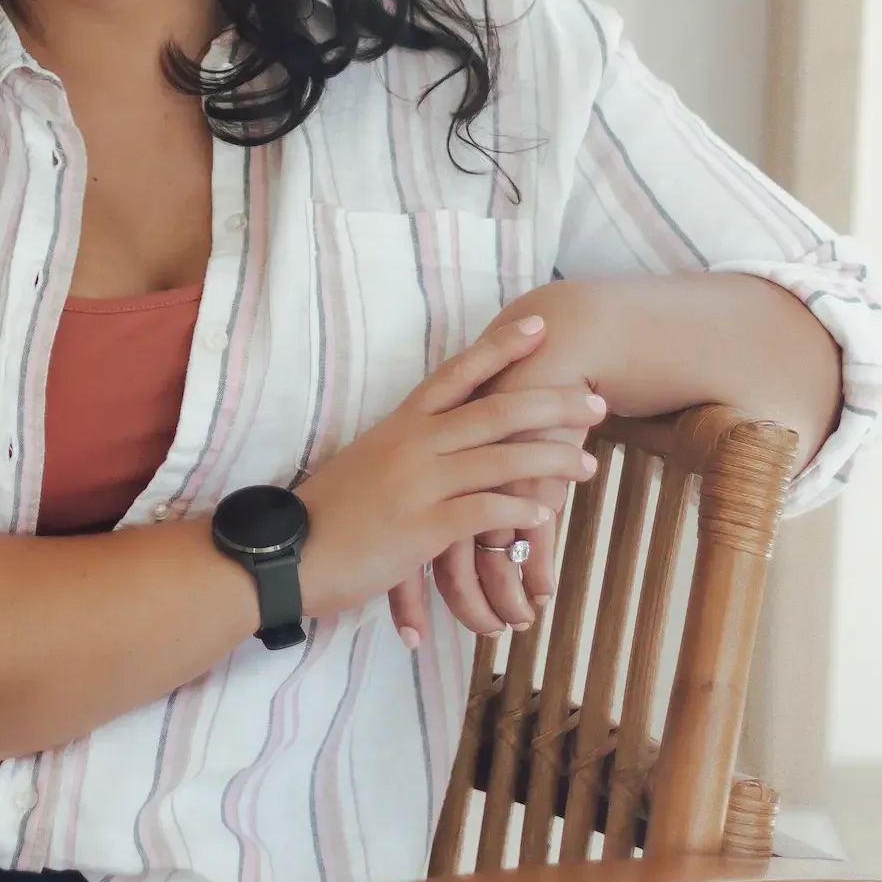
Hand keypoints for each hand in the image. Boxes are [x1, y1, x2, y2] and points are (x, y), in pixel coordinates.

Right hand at [294, 313, 602, 636]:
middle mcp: (412, 444)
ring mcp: (417, 483)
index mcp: (400, 424)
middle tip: (595, 401)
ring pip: (499, 459)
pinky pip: (481, 512)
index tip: (539, 326)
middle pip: (495, 411)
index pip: (457, 374)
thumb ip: (406, 452)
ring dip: (549, 461)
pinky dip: (517, 512)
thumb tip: (439, 448)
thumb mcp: (367, 466)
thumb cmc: (326, 516)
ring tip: (587, 466)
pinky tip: (544, 516)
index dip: (501, 349)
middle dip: (551, 403)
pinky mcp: (420, 528)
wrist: (285, 555)